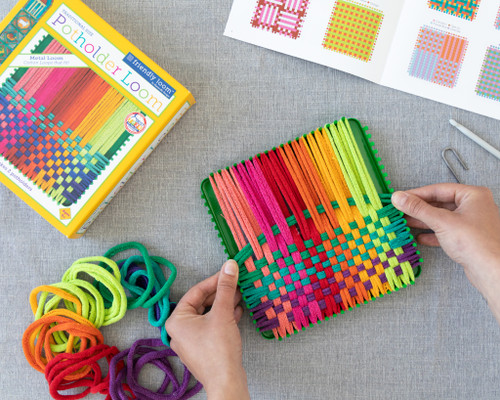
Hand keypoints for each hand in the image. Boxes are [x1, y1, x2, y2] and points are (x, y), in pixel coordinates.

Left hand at [165, 260, 249, 399]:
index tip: (228, 271)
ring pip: (208, 315)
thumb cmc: (218, 348)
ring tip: (239, 295)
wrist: (226, 382)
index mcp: (177, 320)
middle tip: (236, 283)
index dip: (214, 280)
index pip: (196, 292)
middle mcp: (180, 330)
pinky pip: (212, 326)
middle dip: (221, 293)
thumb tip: (230, 265)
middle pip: (202, 303)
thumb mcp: (223, 313)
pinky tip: (237, 311)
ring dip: (224, 304)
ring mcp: (191, 341)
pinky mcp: (203, 348)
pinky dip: (224, 318)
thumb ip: (226, 288)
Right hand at [391, 184, 499, 323]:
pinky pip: (446, 231)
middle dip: (419, 209)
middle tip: (401, 210)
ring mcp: (472, 222)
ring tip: (406, 222)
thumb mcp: (441, 221)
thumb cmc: (475, 243)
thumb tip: (398, 197)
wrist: (492, 271)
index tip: (400, 198)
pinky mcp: (469, 238)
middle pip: (440, 203)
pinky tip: (420, 238)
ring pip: (442, 218)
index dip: (416, 194)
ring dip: (423, 221)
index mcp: (473, 195)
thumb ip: (417, 208)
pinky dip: (433, 234)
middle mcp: (474, 206)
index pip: (438, 189)